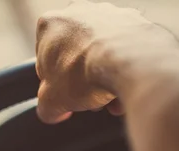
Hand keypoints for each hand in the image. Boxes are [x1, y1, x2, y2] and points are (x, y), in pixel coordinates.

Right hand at [36, 1, 170, 122]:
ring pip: (100, 54)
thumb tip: (52, 112)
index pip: (44, 61)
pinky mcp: (134, 23)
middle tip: (86, 100)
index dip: (53, 85)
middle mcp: (79, 11)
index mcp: (50, 24)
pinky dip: (123, 71)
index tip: (62, 98)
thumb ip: (46, 106)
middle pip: (74, 57)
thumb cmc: (84, 72)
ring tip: (108, 99)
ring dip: (103, 79)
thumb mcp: (52, 101)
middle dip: (81, 82)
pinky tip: (124, 89)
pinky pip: (124, 52)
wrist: (128, 61)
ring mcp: (109, 14)